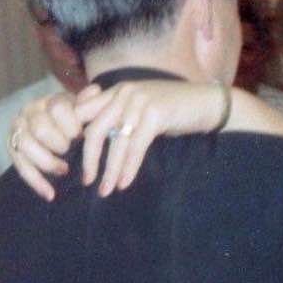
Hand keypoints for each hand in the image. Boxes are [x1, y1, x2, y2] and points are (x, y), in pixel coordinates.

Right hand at [7, 92, 82, 201]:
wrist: (52, 128)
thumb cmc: (72, 120)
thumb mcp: (81, 110)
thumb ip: (87, 103)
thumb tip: (95, 90)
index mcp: (47, 101)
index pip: (57, 108)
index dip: (71, 124)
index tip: (82, 136)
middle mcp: (28, 112)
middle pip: (40, 128)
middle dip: (58, 143)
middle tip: (71, 151)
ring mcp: (18, 130)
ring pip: (27, 146)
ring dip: (47, 162)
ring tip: (64, 171)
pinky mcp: (12, 148)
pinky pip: (21, 166)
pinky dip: (36, 182)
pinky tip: (50, 195)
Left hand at [74, 80, 229, 195]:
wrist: (206, 103)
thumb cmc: (174, 110)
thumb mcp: (141, 109)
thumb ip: (121, 118)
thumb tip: (101, 143)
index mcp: (117, 92)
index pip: (84, 112)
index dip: (75, 136)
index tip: (78, 159)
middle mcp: (124, 94)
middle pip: (95, 130)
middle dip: (89, 159)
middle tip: (87, 181)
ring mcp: (139, 102)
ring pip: (116, 143)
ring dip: (110, 171)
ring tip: (106, 190)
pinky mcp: (155, 114)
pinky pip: (136, 147)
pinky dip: (128, 168)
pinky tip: (124, 183)